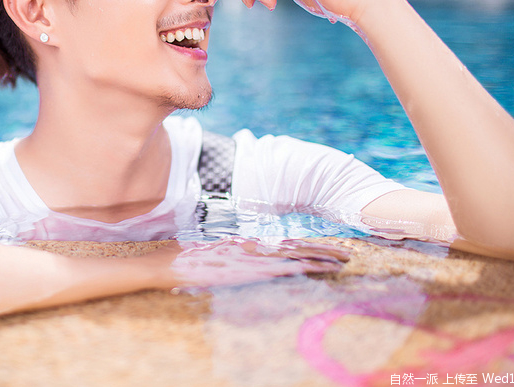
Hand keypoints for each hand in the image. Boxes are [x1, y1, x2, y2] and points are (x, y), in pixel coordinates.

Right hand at [144, 237, 348, 288]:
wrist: (167, 264)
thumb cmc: (180, 259)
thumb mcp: (205, 253)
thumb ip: (221, 253)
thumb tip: (230, 255)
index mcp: (243, 244)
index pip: (282, 245)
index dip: (305, 246)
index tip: (323, 249)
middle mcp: (252, 248)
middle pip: (296, 247)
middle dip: (323, 250)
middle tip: (346, 253)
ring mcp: (251, 258)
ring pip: (295, 255)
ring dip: (321, 257)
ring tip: (344, 260)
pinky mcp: (248, 270)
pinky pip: (283, 269)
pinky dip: (304, 267)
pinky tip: (320, 269)